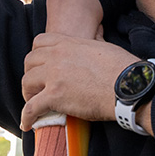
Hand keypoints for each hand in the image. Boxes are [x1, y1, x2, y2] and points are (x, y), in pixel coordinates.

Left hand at [20, 33, 138, 130]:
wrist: (128, 85)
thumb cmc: (122, 67)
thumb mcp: (104, 45)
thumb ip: (94, 39)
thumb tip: (97, 31)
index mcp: (68, 43)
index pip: (39, 43)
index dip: (36, 55)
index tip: (40, 66)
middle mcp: (57, 56)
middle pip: (29, 62)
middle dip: (30, 74)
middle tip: (37, 86)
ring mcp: (54, 75)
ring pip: (26, 82)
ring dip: (28, 93)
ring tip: (33, 103)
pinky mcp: (55, 96)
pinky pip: (31, 107)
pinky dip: (26, 117)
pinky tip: (27, 124)